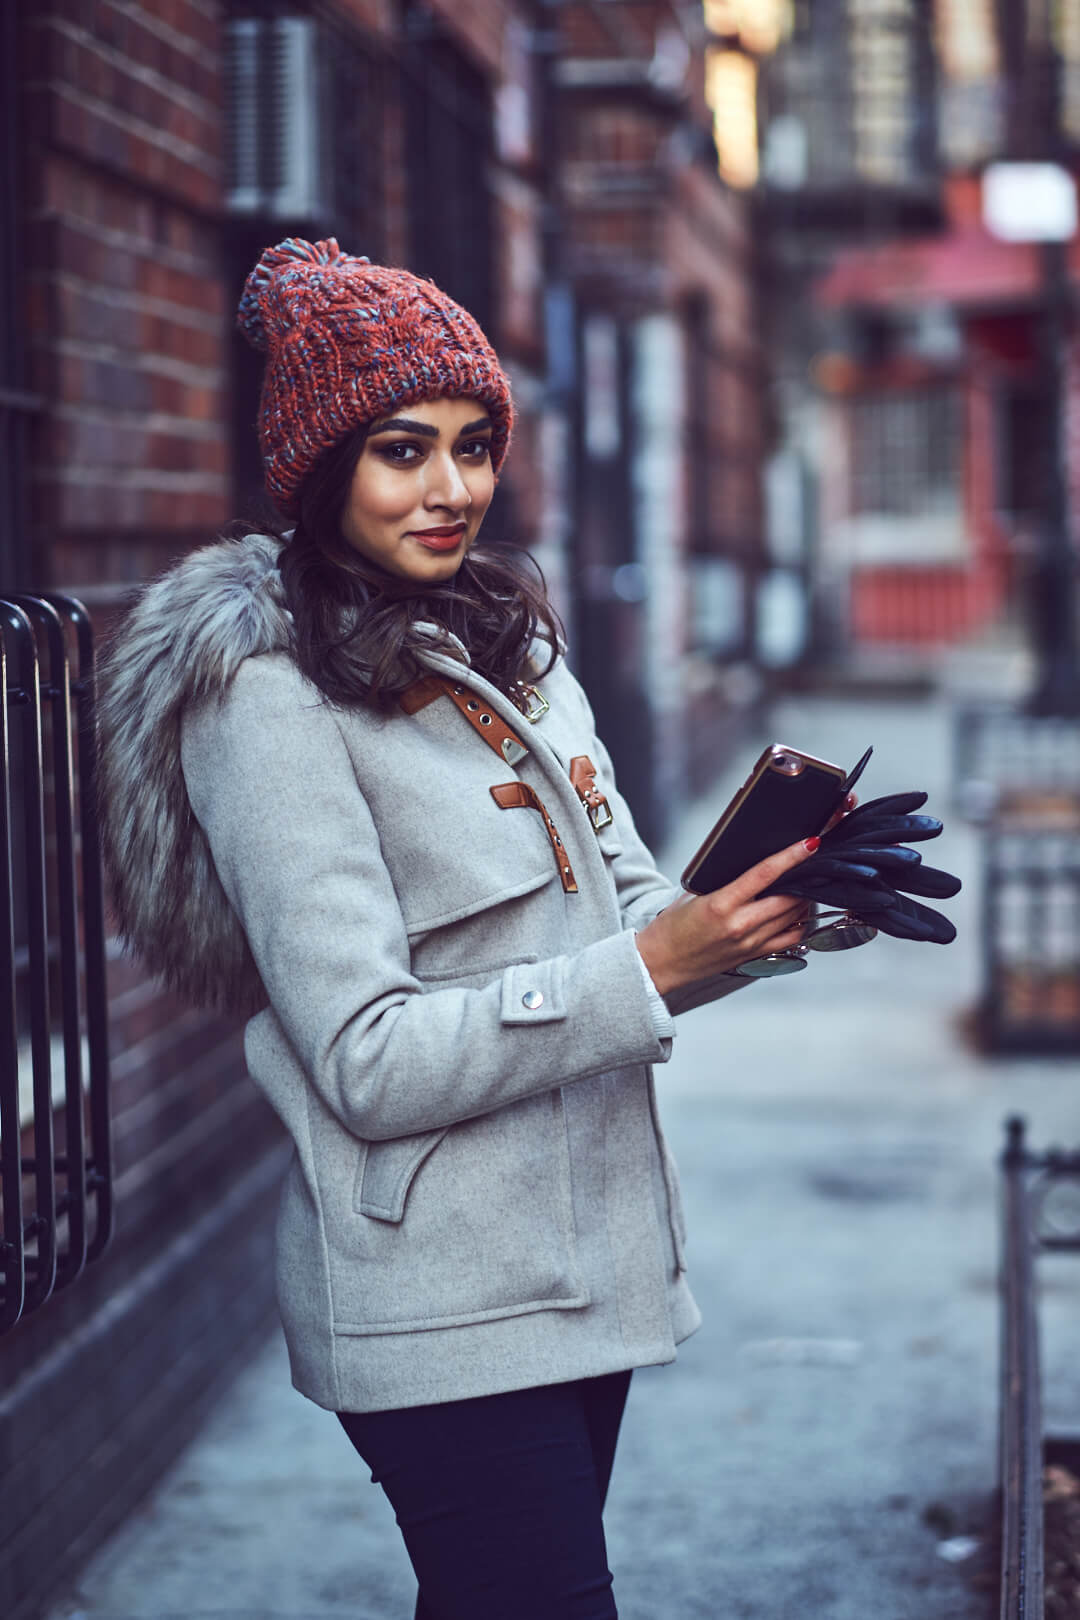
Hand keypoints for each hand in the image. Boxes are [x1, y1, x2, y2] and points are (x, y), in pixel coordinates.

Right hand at [635, 836, 821, 996]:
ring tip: (807, 884)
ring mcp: (750, 943)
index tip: (808, 844)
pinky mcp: (754, 955)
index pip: (765, 874)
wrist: (661, 962)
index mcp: (720, 904)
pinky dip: (800, 923)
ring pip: (794, 918)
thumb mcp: (692, 894)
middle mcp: (739, 925)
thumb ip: (723, 879)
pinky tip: (800, 912)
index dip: (791, 856)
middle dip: (805, 877)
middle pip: (788, 897)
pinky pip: (791, 939)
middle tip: (813, 862)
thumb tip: (752, 863)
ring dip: (804, 899)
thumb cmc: (673, 927)